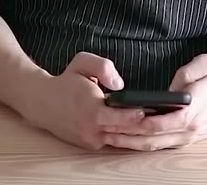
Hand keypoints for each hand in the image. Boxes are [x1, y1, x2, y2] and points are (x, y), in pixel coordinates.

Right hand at [19, 52, 146, 150]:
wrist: (41, 102)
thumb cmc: (65, 81)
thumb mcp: (82, 62)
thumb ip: (103, 66)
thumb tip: (120, 84)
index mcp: (92, 110)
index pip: (124, 118)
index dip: (141, 114)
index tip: (155, 108)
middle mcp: (92, 129)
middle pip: (127, 132)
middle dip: (146, 125)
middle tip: (164, 117)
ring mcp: (92, 139)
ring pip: (122, 139)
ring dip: (138, 133)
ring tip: (157, 122)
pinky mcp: (90, 144)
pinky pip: (113, 141)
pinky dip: (126, 135)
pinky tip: (140, 127)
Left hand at [103, 54, 206, 151]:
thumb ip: (189, 71)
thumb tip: (171, 87)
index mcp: (192, 112)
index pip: (161, 123)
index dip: (139, 122)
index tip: (121, 117)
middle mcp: (187, 130)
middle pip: (152, 138)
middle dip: (127, 135)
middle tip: (105, 128)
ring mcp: (184, 138)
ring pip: (153, 146)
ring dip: (130, 143)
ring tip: (109, 136)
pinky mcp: (182, 141)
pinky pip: (158, 146)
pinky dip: (140, 144)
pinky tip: (124, 139)